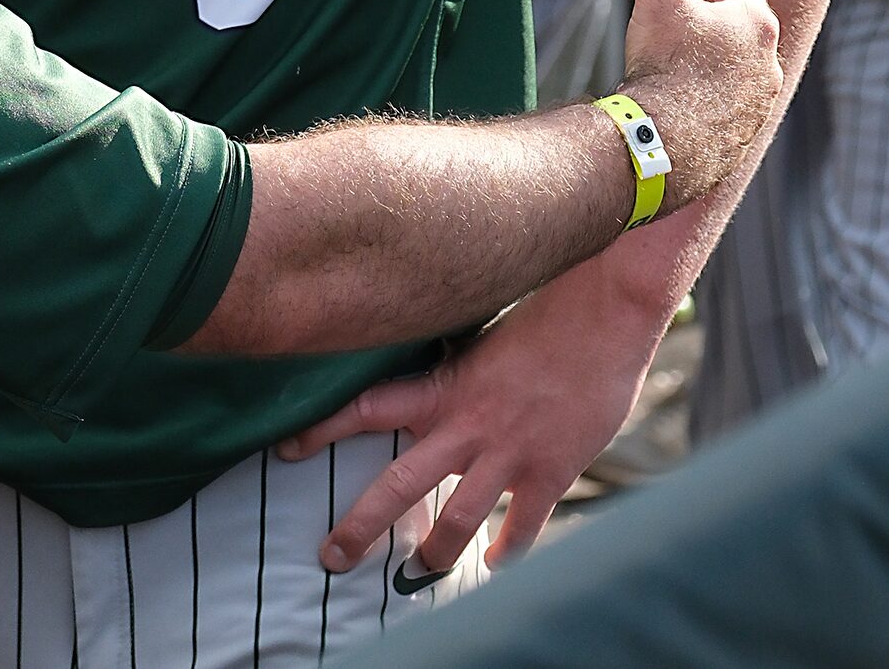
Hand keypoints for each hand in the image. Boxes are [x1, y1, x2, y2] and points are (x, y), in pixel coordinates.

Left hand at [279, 261, 662, 574]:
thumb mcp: (478, 340)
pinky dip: (507, 551)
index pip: (364, 408)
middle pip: (398, 485)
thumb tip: (424, 386)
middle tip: (331, 557)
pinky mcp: (550, 470)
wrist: (603, 315)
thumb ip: (450, 373)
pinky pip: (521, 526)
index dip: (321, 429)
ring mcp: (507, 453)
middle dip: (360, 526)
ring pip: (456, 519)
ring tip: (416, 573)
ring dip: (433, 554)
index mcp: (441, 388)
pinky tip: (494, 565)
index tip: (285, 450)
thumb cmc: (540, 319)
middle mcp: (465, 425)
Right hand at [610, 0, 780, 211]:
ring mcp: (760, 102)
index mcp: (756, 19)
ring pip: (728, 70)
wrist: (666, 142)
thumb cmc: (666, 62)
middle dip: (698, 26)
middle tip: (662, 32)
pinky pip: (722, 109)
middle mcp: (770, 60)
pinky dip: (700, 104)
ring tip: (664, 73)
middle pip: (729, 28)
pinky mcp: (744, 136)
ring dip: (701, 66)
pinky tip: (668, 110)